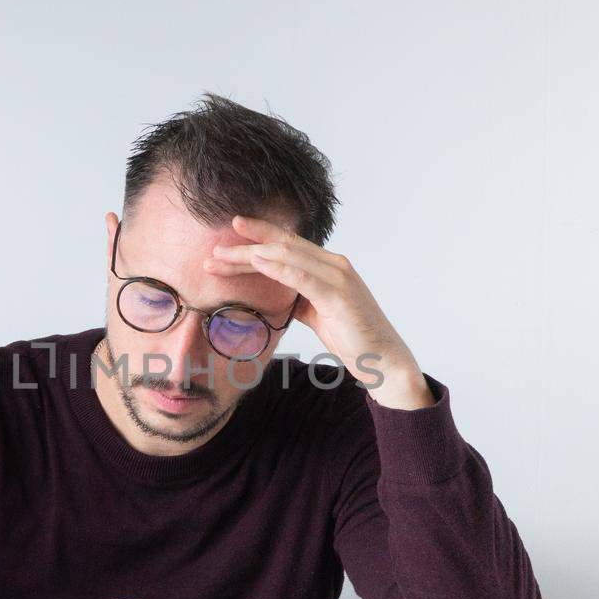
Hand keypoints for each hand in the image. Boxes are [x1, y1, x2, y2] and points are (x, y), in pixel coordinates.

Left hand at [205, 215, 435, 408]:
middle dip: (247, 242)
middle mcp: (333, 264)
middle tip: (215, 245)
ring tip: (222, 256)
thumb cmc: (353, 337)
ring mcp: (337, 276)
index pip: (286, 246)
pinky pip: (301, 275)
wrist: (383, 359)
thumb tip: (280, 295)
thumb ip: (301, 298)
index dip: (257, 238)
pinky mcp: (338, 294)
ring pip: (287, 256)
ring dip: (251, 254)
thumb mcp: (318, 313)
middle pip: (283, 245)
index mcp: (328, 266)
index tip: (228, 238)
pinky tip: (255, 262)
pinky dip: (276, 267)